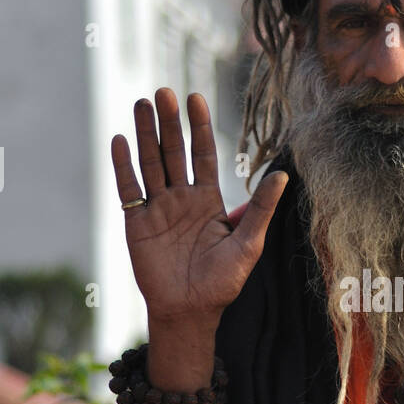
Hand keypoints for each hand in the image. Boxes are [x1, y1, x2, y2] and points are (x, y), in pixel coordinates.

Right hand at [111, 89, 288, 327]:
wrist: (190, 311)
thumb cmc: (223, 282)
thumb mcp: (248, 243)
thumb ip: (260, 208)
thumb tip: (282, 174)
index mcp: (208, 200)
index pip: (203, 155)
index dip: (199, 128)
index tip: (196, 99)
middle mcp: (182, 199)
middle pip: (173, 152)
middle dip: (169, 123)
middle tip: (164, 92)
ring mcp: (158, 209)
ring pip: (150, 164)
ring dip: (145, 135)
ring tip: (142, 104)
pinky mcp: (137, 223)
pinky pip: (129, 189)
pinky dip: (123, 166)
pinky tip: (120, 140)